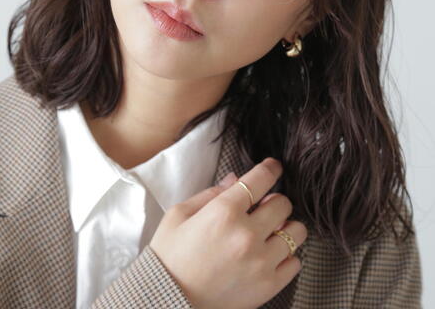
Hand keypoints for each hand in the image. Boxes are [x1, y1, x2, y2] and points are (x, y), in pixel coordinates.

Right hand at [149, 158, 306, 308]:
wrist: (167, 300)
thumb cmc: (169, 256)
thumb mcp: (180, 214)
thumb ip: (211, 193)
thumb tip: (236, 180)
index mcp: (223, 211)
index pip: (261, 179)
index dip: (271, 169)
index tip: (274, 167)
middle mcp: (246, 234)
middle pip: (283, 204)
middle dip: (274, 200)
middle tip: (263, 206)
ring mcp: (260, 262)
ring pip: (296, 232)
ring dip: (285, 227)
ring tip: (270, 232)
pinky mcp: (268, 286)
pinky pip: (295, 262)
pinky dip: (286, 256)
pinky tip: (268, 255)